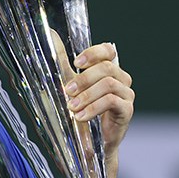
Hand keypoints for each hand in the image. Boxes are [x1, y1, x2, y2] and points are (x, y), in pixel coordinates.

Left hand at [62, 42, 133, 157]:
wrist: (89, 142)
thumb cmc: (80, 109)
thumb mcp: (69, 83)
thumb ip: (62, 61)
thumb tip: (51, 35)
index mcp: (108, 69)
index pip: (108, 51)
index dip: (93, 53)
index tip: (76, 64)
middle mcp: (121, 79)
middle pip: (106, 68)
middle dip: (84, 78)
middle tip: (68, 91)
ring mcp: (126, 94)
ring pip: (109, 84)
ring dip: (87, 95)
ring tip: (72, 107)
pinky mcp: (127, 110)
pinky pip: (112, 102)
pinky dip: (94, 108)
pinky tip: (81, 116)